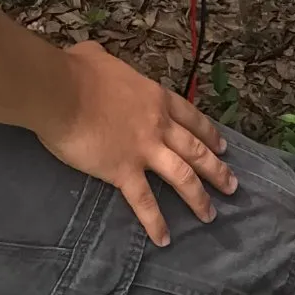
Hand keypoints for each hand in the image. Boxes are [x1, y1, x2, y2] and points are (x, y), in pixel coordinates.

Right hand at [32, 40, 236, 245]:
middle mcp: (158, 125)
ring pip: (182, 177)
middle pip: (196, 150)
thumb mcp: (95, 56)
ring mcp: (144, 150)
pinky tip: (164, 239)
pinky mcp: (123, 171)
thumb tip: (90, 54)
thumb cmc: (76, 71)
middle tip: (232, 186)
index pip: (191, 117)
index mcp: (155, 97)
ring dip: (198, 198)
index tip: (224, 147)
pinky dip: (156, 222)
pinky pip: (144, 201)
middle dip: (217, 169)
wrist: (61, 92)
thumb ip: (101, 59)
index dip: (210, 133)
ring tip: (210, 215)